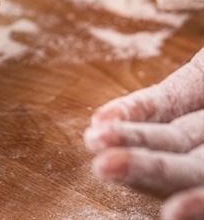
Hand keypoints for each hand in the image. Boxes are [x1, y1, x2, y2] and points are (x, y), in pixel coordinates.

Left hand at [84, 48, 203, 219]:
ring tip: (94, 139)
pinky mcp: (194, 82)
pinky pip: (163, 101)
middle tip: (106, 168)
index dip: (199, 203)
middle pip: (186, 164)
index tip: (173, 214)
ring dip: (130, 137)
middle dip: (147, 166)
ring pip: (166, 135)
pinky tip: (103, 118)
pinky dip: (135, 108)